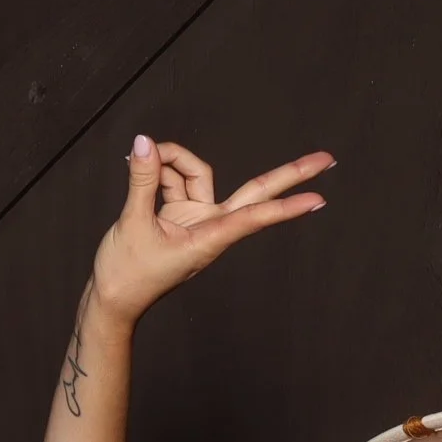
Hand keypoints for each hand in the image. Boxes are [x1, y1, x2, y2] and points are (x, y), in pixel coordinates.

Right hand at [89, 137, 333, 324]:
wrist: (113, 297)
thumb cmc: (128, 274)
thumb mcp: (133, 223)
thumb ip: (142, 180)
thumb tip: (146, 143)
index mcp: (211, 238)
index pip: (256, 215)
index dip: (286, 206)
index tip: (320, 200)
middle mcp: (211, 225)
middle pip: (257, 191)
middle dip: (290, 174)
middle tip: (329, 159)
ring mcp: (198, 218)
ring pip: (196, 172)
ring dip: (170, 160)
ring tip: (142, 161)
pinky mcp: (179, 214)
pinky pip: (174, 179)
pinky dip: (157, 170)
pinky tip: (140, 165)